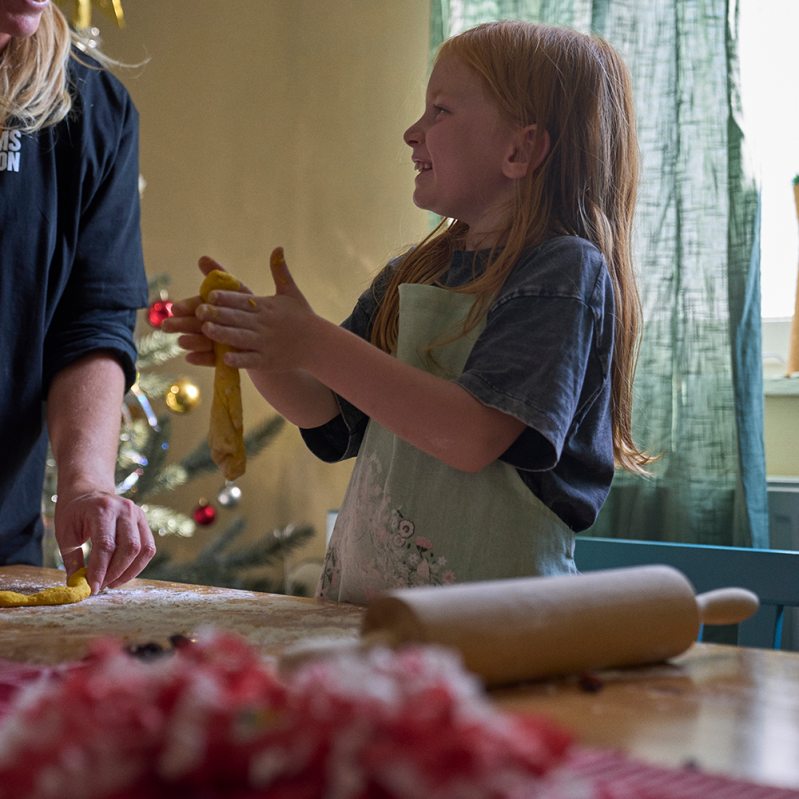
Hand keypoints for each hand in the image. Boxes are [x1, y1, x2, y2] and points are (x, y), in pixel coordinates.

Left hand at [55, 487, 154, 593]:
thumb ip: (72, 560)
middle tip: (101, 586)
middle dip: (115, 573)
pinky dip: (137, 564)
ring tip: (112, 582)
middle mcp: (125, 509)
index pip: (105, 545)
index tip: (92, 588)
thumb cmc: (74, 512)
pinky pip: (148, 547)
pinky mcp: (144, 521)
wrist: (88, 490)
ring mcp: (138, 514)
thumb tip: (77, 587)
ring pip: (143, 549)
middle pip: (129, 548)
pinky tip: (123, 572)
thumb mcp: (65, 534)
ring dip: (129, 571)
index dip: (100, 570)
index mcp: (102, 508)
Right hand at [161, 256, 253, 366]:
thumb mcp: (240, 291)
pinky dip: (202, 358)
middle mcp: (213, 324)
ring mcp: (217, 342)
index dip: (188, 307)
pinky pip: (213, 359)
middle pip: (196, 324)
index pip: (199, 305)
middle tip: (167, 326)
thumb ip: (220, 276)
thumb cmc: (250, 309)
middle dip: (182, 325)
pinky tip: (190, 358)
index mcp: (215, 308)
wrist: (271, 334)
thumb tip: (202, 258)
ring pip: (202, 342)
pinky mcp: (224, 358)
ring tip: (181, 342)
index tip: (176, 308)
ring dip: (191, 342)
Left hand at [195, 248, 317, 373]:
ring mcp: (266, 344)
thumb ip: (280, 271)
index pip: (243, 300)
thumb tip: (278, 247)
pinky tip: (225, 358)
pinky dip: (239, 359)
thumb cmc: (301, 316)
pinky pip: (251, 360)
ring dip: (224, 335)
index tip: (210, 294)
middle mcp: (264, 324)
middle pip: (238, 318)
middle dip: (218, 315)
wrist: (318, 344)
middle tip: (199, 311)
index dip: (226, 297)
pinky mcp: (268, 361)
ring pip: (241, 338)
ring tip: (206, 331)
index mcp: (266, 307)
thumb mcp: (291, 292)